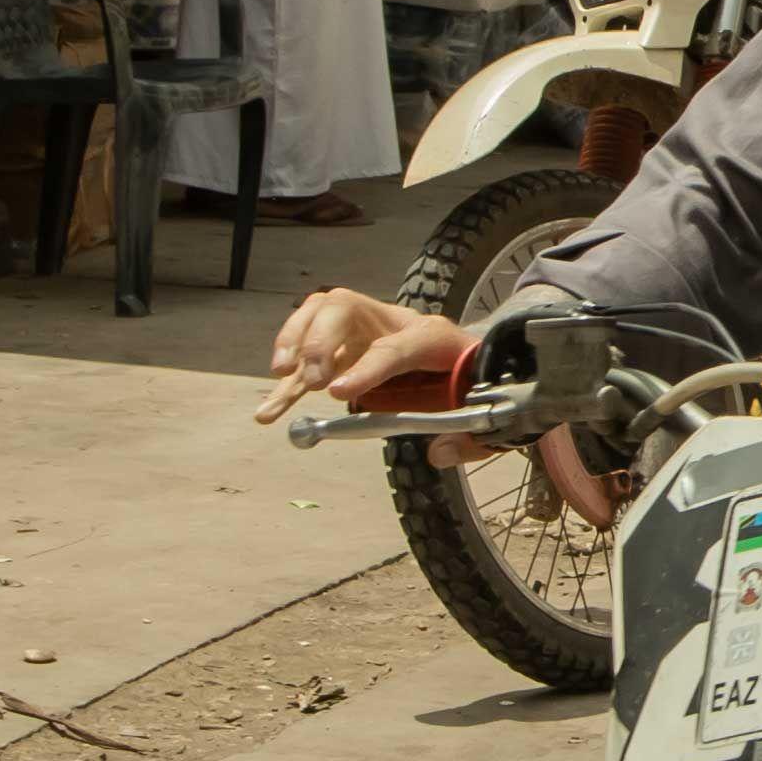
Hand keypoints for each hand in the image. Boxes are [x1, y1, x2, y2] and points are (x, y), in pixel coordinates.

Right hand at [252, 292, 622, 525]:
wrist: (487, 363)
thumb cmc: (484, 388)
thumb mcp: (491, 416)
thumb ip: (470, 436)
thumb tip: (438, 453)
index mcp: (435, 337)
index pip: (397, 347)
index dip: (368, 368)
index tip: (340, 394)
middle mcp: (395, 324)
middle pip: (346, 307)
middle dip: (322, 340)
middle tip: (317, 384)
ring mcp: (368, 332)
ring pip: (319, 314)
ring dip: (294, 342)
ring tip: (282, 379)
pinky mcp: (349, 350)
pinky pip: (310, 353)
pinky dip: (288, 374)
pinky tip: (270, 410)